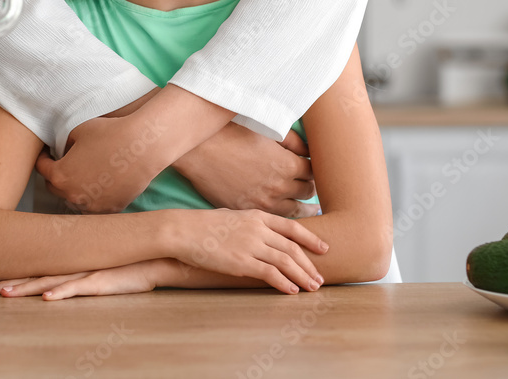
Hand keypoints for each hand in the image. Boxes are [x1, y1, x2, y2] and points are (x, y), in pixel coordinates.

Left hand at [0, 260, 166, 299]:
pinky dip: (61, 293)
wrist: (152, 256)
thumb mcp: (97, 266)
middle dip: (10, 283)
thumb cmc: (126, 264)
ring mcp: (85, 273)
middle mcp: (73, 267)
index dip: (13, 276)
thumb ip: (79, 271)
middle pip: (35, 276)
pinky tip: (47, 298)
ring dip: (26, 288)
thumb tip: (60, 279)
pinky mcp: (100, 281)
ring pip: (50, 282)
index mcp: (70, 264)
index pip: (36, 270)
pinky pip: (78, 288)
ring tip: (5, 293)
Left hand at [35, 114, 168, 212]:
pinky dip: (95, 195)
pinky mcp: (111, 208)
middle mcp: (73, 196)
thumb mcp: (77, 130)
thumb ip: (63, 142)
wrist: (143, 147)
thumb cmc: (110, 133)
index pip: (42, 169)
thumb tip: (62, 149)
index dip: (43, 158)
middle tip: (65, 163)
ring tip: (84, 174)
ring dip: (75, 189)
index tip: (48, 153)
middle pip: (56, 188)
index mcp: (61, 176)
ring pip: (75, 199)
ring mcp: (93, 205)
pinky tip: (102, 181)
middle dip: (57, 175)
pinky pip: (96, 204)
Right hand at [171, 208, 326, 293]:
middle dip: (309, 264)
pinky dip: (284, 283)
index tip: (324, 248)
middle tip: (320, 277)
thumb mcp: (232, 217)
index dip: (311, 238)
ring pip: (286, 261)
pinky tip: (291, 291)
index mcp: (257, 216)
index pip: (292, 228)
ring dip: (302, 275)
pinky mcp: (241, 261)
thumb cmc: (202, 225)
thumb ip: (250, 224)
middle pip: (293, 247)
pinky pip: (270, 273)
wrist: (183, 230)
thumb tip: (261, 235)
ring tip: (312, 287)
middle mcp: (258, 229)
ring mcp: (250, 245)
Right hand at [174, 124, 318, 217]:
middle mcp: (278, 187)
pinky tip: (282, 220)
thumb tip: (308, 152)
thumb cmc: (230, 135)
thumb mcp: (265, 132)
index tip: (314, 175)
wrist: (198, 152)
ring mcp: (262, 202)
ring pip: (293, 215)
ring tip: (310, 219)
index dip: (314, 174)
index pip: (312, 175)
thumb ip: (292, 142)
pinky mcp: (245, 212)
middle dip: (310, 194)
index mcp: (286, 165)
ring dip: (303, 215)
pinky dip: (280, 222)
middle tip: (314, 196)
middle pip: (306, 195)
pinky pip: (271, 220)